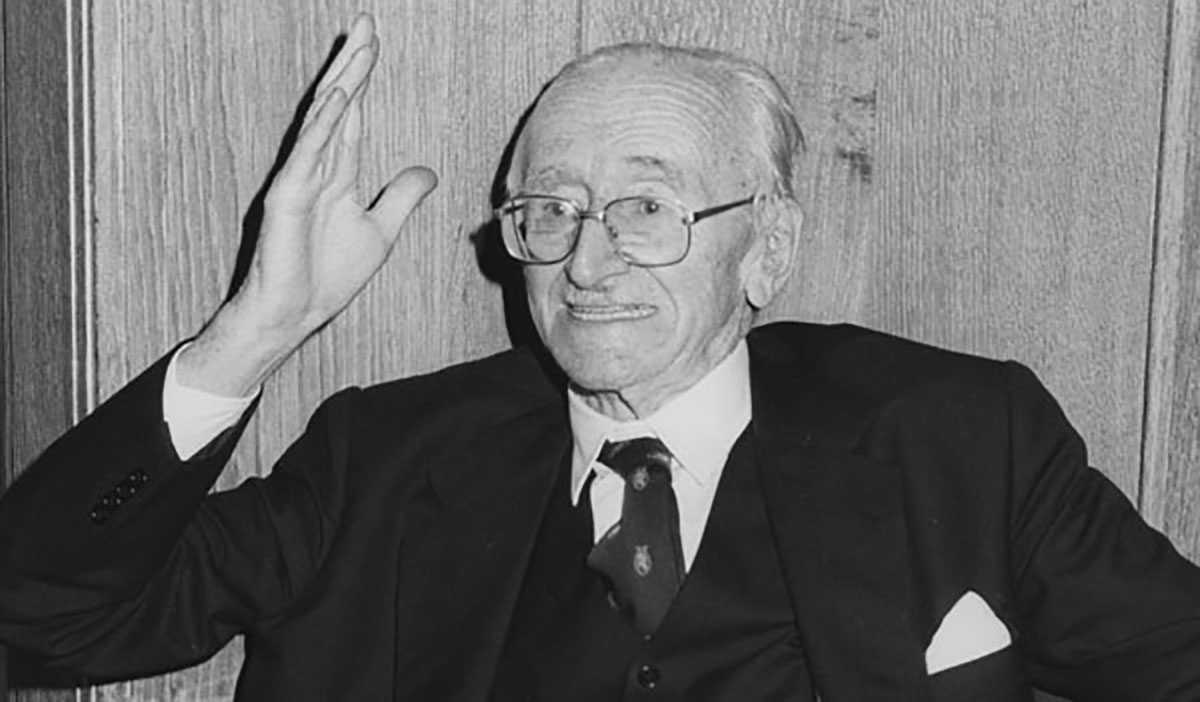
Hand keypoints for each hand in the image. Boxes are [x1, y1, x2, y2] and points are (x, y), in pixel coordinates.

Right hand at [179, 14, 436, 395]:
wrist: (293, 314)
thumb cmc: (326, 276)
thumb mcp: (381, 232)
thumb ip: (401, 197)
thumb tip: (427, 171)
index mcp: (338, 174)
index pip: (353, 114)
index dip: (363, 78)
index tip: (373, 41)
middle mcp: (317, 168)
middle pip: (338, 106)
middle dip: (353, 65)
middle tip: (366, 23)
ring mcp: (300, 180)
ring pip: (324, 120)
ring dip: (342, 82)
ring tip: (359, 47)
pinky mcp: (286, 198)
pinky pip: (307, 155)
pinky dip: (323, 126)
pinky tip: (339, 97)